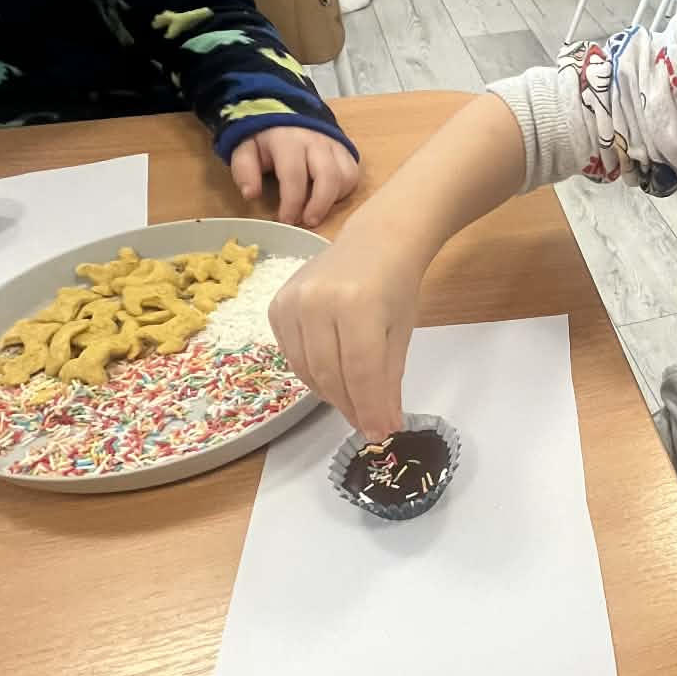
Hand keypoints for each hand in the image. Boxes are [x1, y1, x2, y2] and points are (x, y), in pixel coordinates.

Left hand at [229, 125, 359, 227]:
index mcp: (288, 141)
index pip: (294, 175)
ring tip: (317, 210)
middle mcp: (316, 141)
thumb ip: (244, 170)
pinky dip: (343, 191)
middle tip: (309, 222)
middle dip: (320, 205)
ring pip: (345, 176)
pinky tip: (327, 197)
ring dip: (333, 199)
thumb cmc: (264, 138)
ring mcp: (334, 144)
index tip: (286, 220)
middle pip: (328, 176)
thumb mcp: (245, 149)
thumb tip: (251, 194)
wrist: (286, 110)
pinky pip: (352, 174)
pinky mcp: (346, 150)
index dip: (292, 202)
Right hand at [268, 233, 425, 440]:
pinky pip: (291, 355)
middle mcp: (318, 301)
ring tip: (353, 404)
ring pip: (307, 370)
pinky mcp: (276, 306)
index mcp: (357, 304)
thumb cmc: (395, 285)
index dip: (369, 409)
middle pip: (330, 374)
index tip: (381, 433)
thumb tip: (384, 425)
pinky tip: (331, 377)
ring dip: (331, 395)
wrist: (374, 242)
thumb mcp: (400, 332)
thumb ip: (388, 380)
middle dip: (351, 407)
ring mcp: (292, 302)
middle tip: (368, 425)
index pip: (361, 372)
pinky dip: (311, 373)